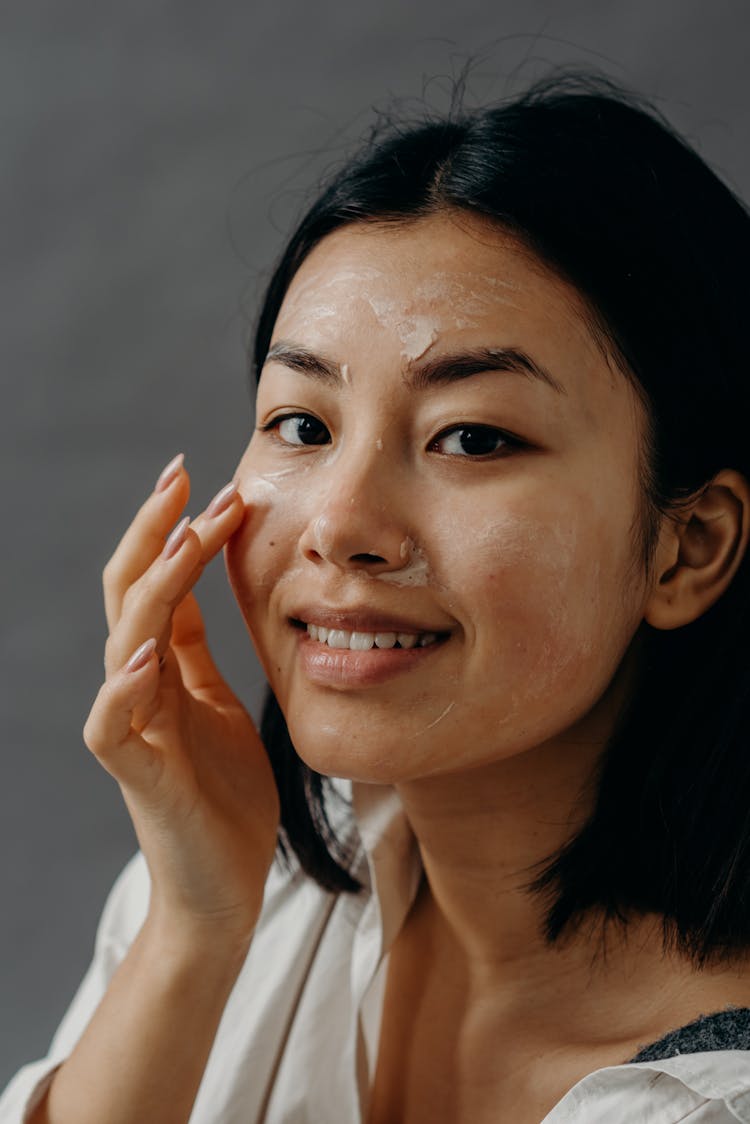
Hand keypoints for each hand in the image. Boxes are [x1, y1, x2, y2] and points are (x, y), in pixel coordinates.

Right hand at [83, 454, 279, 944]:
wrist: (221, 886)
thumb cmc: (221, 793)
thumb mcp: (213, 700)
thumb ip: (193, 648)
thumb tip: (194, 583)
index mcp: (159, 670)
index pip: (152, 582)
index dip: (168, 528)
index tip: (198, 476)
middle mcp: (138, 690)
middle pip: (128, 595)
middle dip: (153, 532)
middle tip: (183, 475)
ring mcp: (134, 731)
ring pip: (122, 644)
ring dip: (153, 587)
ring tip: (183, 535)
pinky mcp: (141, 777)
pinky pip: (113, 727)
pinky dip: (124, 689)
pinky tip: (147, 651)